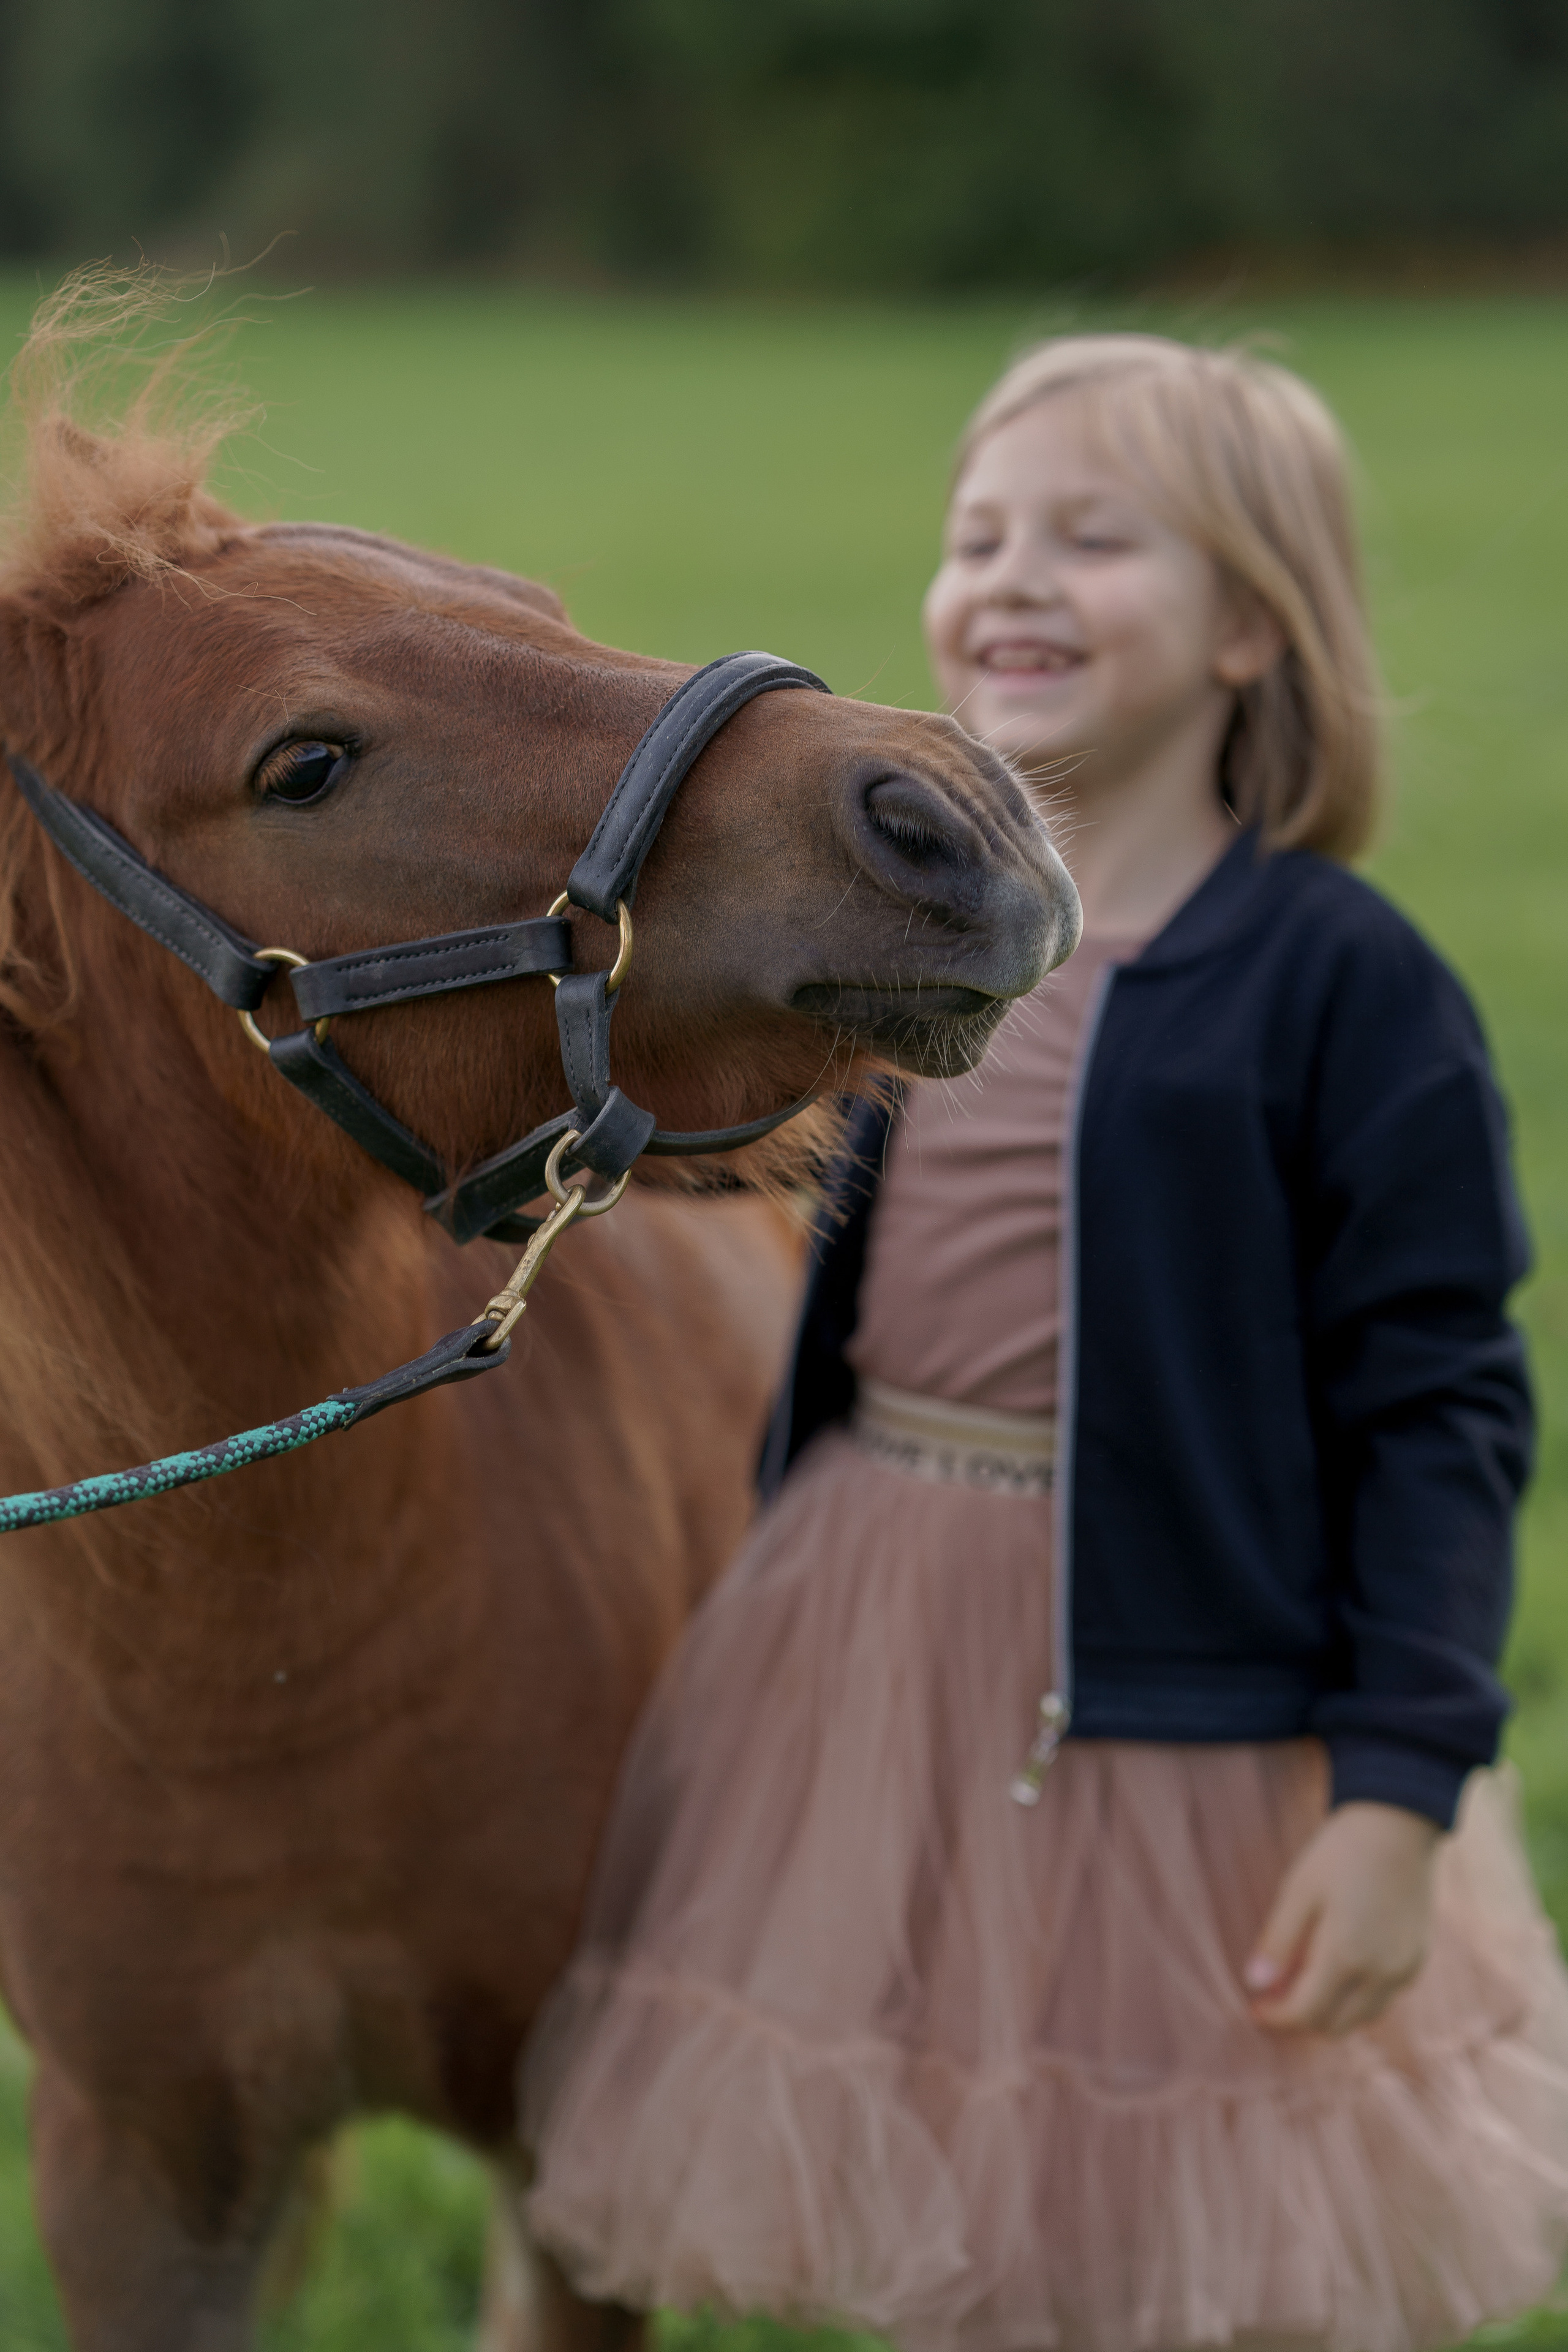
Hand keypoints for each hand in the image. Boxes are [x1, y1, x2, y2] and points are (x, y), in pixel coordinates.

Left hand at [1243, 1800, 1441, 2035]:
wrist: (1398, 1824)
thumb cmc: (1342, 1852)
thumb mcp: (1299, 1890)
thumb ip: (1278, 1942)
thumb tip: (1255, 1984)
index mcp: (1347, 1957)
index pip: (1307, 2013)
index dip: (1276, 2018)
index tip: (1255, 2007)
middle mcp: (1382, 1974)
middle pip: (1335, 2026)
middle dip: (1301, 2019)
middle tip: (1275, 1997)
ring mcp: (1405, 1970)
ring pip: (1362, 2017)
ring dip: (1330, 2011)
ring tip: (1303, 1981)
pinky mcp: (1417, 1960)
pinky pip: (1383, 1997)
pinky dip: (1356, 1997)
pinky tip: (1338, 1967)